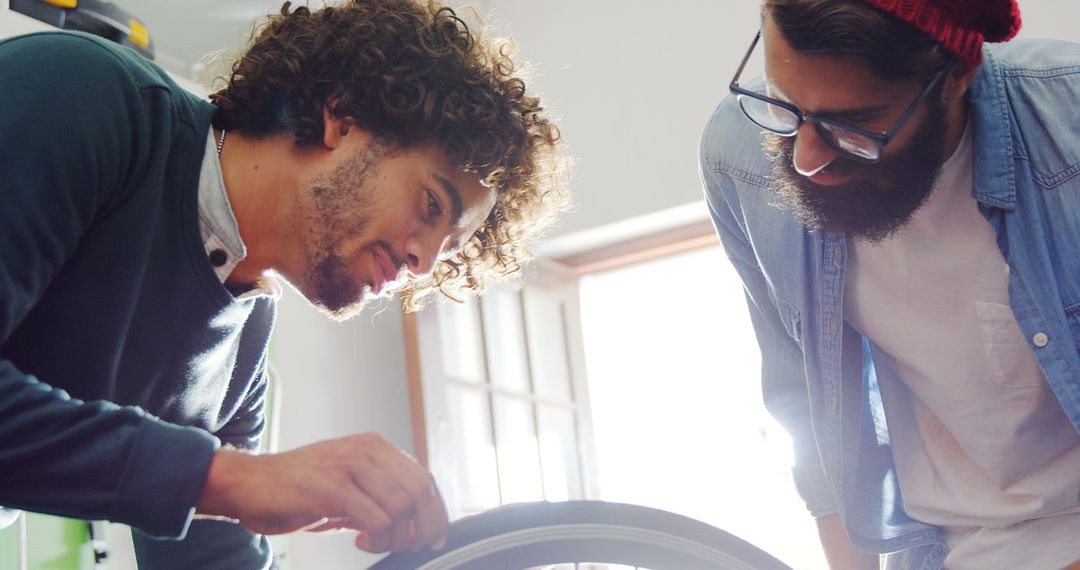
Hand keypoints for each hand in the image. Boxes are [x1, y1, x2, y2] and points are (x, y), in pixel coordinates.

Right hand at [196, 433, 447, 552]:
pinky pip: (375, 518)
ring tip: (373, 543)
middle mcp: (365, 450)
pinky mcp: (331, 488)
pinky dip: (376, 538)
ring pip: (400, 507)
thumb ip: (379, 495)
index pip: (423, 478)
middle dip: (421, 528)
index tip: (434, 536)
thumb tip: (415, 525)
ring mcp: (348, 466)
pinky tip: (359, 541)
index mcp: (374, 446)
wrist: (249, 484)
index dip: (436, 512)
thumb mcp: (347, 483)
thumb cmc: (296, 488)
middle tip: (406, 546)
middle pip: (419, 492)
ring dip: (394, 537)